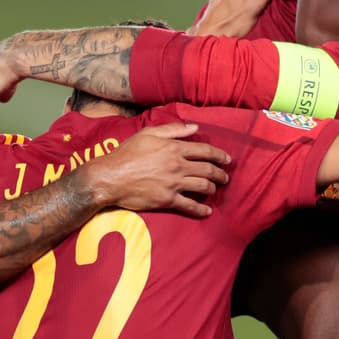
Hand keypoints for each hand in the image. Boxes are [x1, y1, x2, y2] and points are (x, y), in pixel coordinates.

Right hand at [85, 122, 230, 217]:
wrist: (110, 177)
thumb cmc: (126, 153)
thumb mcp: (148, 134)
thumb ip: (173, 130)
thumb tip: (194, 127)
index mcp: (174, 148)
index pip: (205, 151)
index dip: (220, 155)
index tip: (228, 159)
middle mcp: (177, 165)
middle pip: (208, 169)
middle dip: (221, 174)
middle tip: (225, 177)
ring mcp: (174, 183)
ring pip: (203, 186)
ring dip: (213, 188)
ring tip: (216, 189)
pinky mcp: (167, 199)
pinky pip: (190, 206)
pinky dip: (201, 209)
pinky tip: (207, 211)